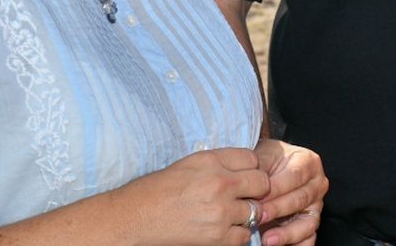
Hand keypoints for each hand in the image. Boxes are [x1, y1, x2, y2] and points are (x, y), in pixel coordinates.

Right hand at [115, 147, 269, 245]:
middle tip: (243, 197)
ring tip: (226, 216)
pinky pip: (244, 236)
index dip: (249, 168)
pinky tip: (221, 230)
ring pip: (255, 211)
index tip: (242, 176)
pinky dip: (237, 235)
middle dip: (256, 190)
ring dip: (245, 215)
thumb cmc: (156, 191)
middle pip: (262, 182)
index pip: (252, 158)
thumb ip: (218, 163)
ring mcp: (221, 211)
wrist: (134, 219)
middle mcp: (220, 182)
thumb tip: (243, 168)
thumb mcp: (189, 164)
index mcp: (211, 160)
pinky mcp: (218, 237)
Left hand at [254, 138, 327, 245]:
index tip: (256, 196)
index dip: (275, 188)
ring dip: (286, 234)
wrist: (268, 170)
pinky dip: (295, 245)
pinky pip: (308, 240)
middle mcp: (317, 184)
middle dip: (276, 210)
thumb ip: (259, 168)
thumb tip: (249, 184)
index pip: (295, 176)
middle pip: (300, 200)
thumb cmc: (266, 162)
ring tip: (267, 239)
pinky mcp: (310, 225)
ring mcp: (316, 206)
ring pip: (307, 224)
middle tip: (256, 216)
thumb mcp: (263, 156)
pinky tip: (276, 245)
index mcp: (309, 162)